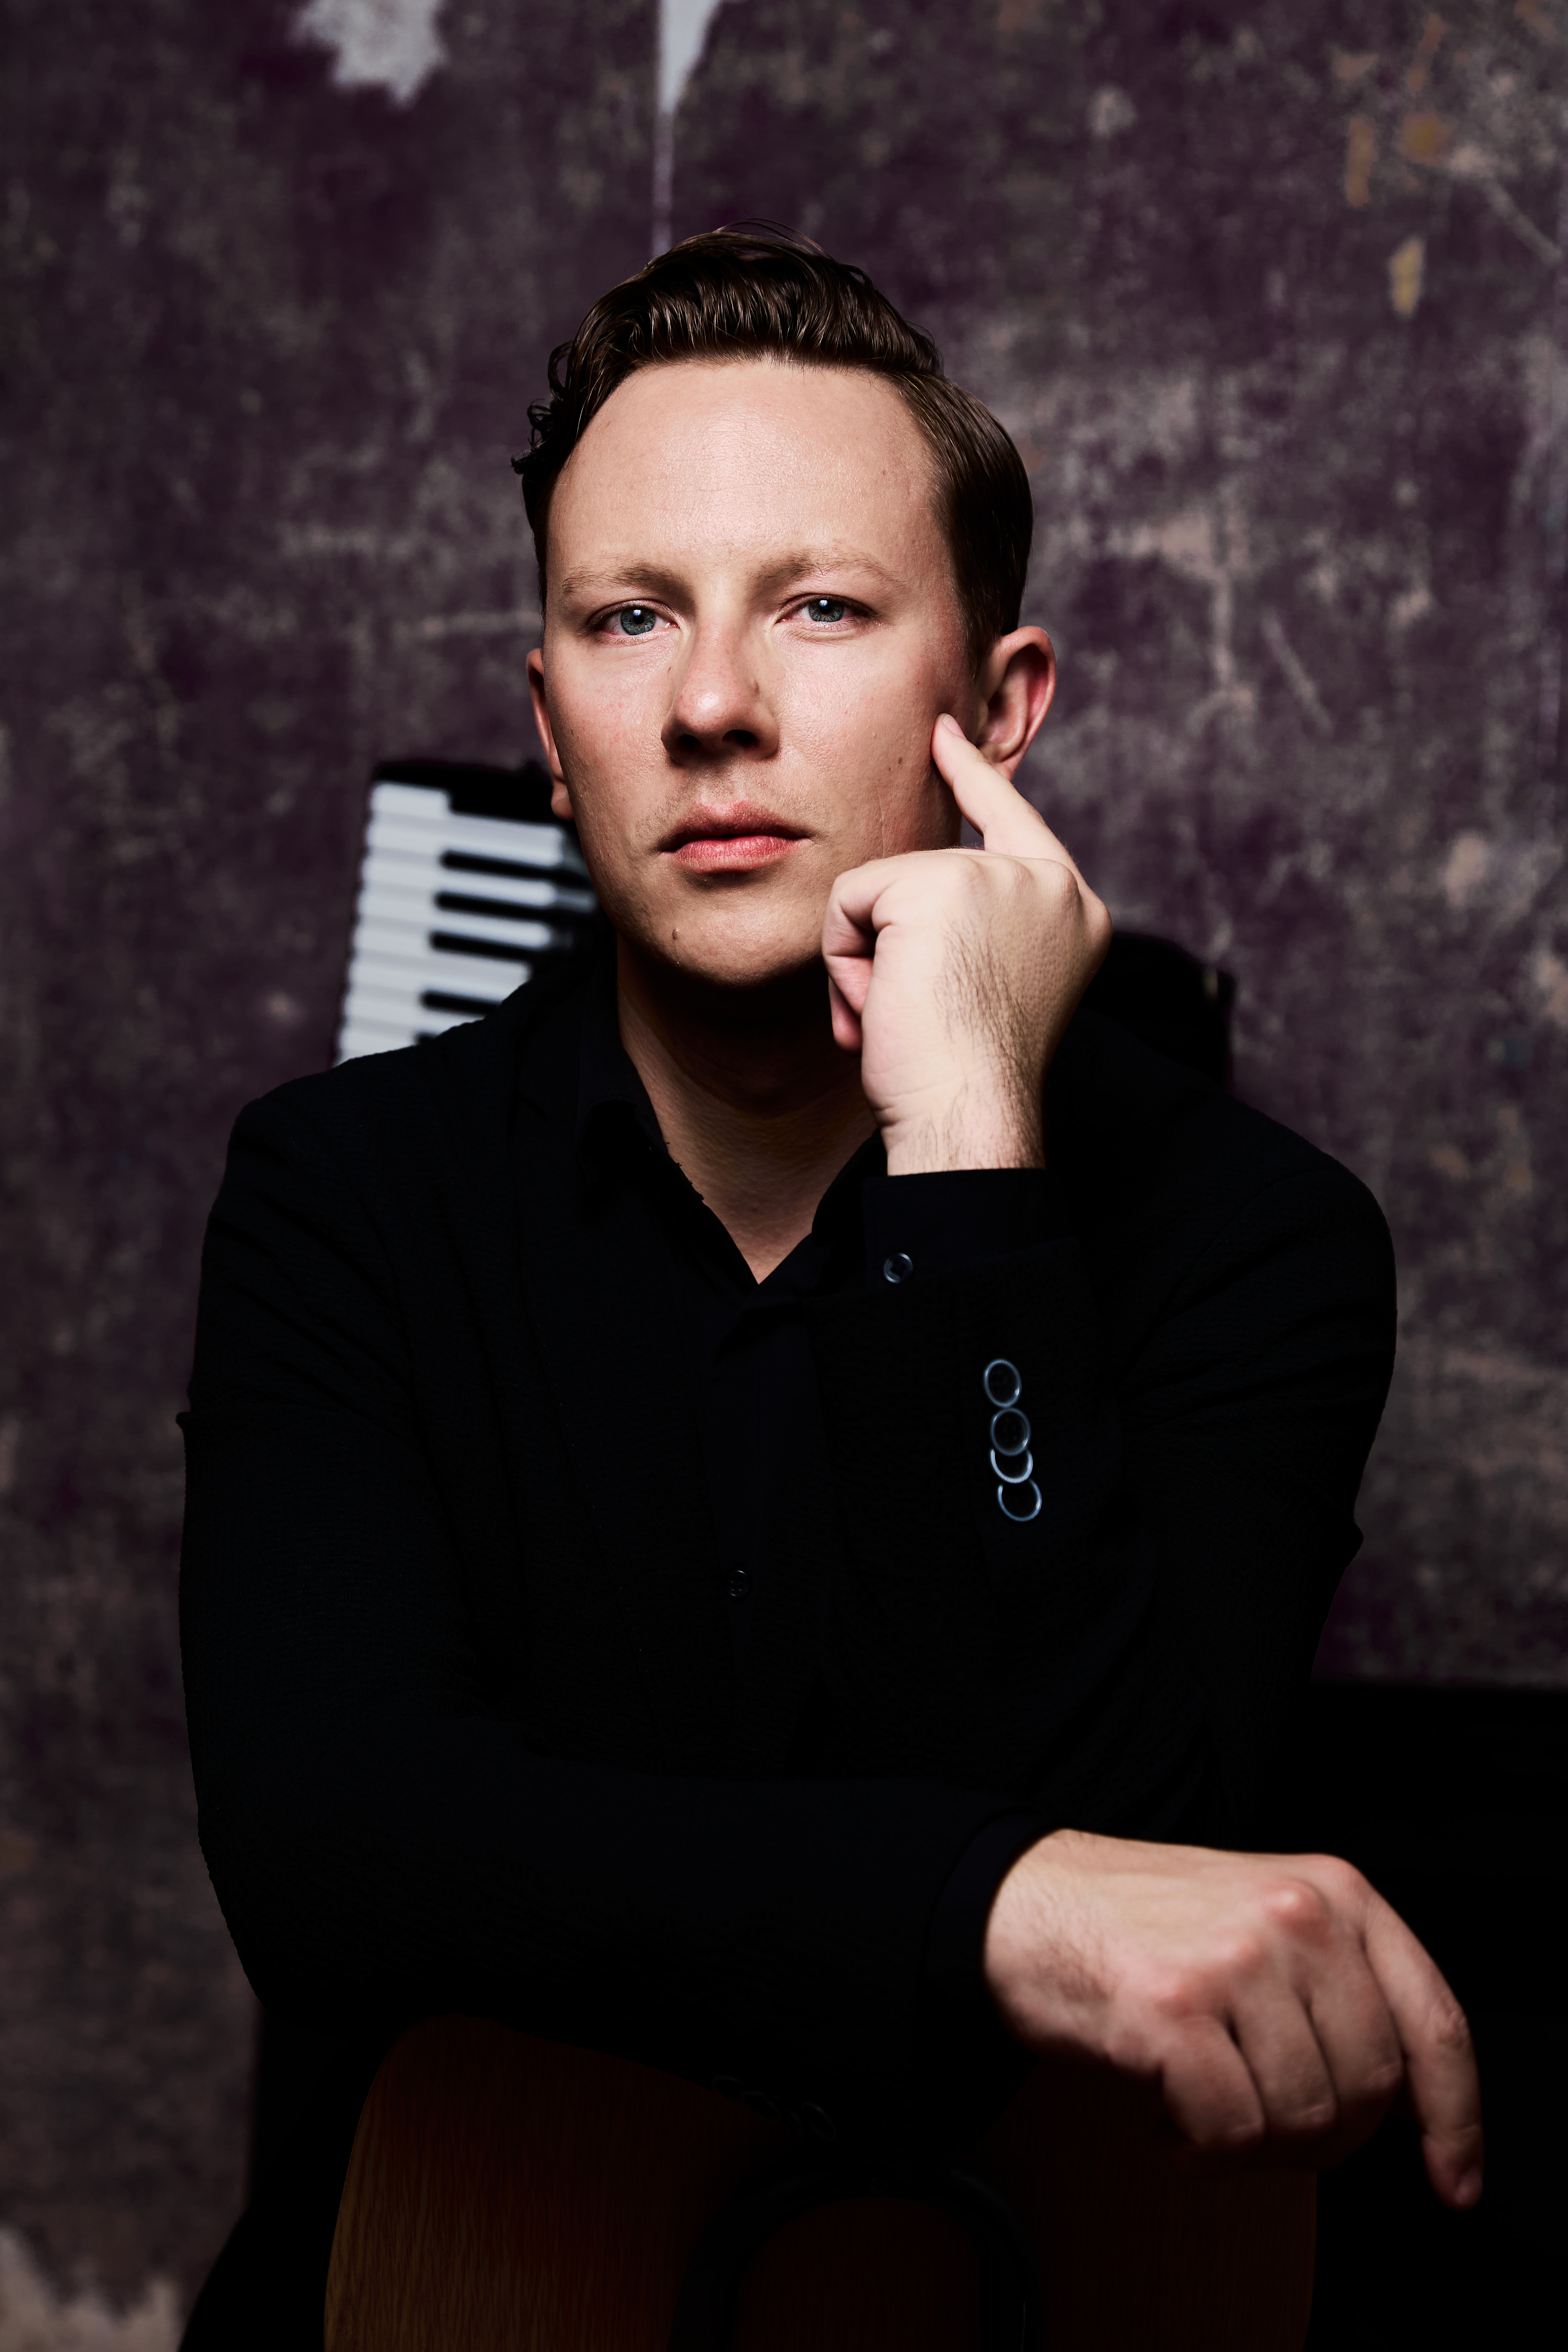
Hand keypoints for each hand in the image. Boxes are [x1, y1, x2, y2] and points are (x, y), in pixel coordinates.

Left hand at [822, 715, 1109, 1174]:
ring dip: (867, 961)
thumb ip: (969, 929)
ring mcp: (1001, 876)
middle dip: (889, 946)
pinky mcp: (942, 882)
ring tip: (901, 1017)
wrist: (968, 1116)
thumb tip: (905, 900)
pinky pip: (850, 901)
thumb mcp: (986, 986)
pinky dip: (846, 961)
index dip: (974, 776)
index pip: (1014, 821)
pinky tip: (884, 1007)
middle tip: (910, 1017)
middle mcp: (1050, 883)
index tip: (945, 733)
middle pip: (921, 872)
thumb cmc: (967, 1079)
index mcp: (1072, 910)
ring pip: (881, 891)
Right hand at [984, 1830, 1482, 2207]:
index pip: (1434, 2023)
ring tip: (1204, 2106)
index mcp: (1334, 1891)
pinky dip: (1201, 2150)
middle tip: (1261, 2120)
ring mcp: (1237, 1958)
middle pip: (1370, 2090)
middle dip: (1322, 2138)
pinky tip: (1168, 2116)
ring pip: (1304, 2120)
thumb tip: (1411, 2103)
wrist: (1026, 1901)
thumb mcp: (1266, 1922)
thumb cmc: (1142, 1923)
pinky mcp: (1176, 2009)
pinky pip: (1233, 2133)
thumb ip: (1340, 1986)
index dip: (1455, 2118)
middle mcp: (1297, 1915)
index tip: (1452, 2178)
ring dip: (1254, 2144)